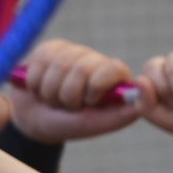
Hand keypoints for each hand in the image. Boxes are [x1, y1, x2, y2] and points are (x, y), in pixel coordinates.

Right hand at [8, 39, 137, 141]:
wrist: (33, 120)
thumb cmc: (67, 124)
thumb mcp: (92, 124)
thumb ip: (117, 116)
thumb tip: (139, 104)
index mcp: (113, 77)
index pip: (113, 68)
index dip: (97, 85)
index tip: (89, 101)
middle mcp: (95, 61)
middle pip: (82, 68)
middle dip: (68, 95)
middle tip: (67, 106)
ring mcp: (72, 51)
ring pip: (59, 65)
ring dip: (50, 91)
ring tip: (53, 99)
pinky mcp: (49, 48)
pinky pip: (41, 61)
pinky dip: (35, 82)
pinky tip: (38, 87)